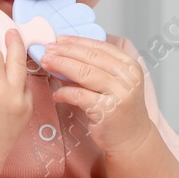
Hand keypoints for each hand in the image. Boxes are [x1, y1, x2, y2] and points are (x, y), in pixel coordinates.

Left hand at [41, 36, 153, 156]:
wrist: (132, 138)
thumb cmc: (120, 109)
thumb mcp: (114, 84)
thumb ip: (97, 69)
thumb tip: (65, 54)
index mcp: (130, 66)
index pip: (101, 47)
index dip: (78, 42)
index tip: (60, 39)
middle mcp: (127, 78)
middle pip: (91, 58)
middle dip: (66, 51)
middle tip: (48, 49)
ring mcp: (119, 94)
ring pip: (85, 73)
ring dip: (62, 66)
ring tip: (47, 63)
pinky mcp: (108, 111)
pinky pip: (80, 96)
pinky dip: (65, 92)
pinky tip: (56, 93)